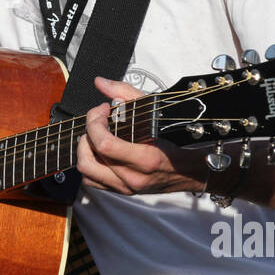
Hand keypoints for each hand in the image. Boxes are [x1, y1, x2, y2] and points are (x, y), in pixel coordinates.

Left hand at [76, 77, 199, 194]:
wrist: (188, 170)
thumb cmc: (174, 141)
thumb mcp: (154, 111)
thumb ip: (126, 94)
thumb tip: (101, 83)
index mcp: (145, 158)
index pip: (104, 145)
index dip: (94, 123)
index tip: (102, 111)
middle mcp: (133, 177)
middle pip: (88, 160)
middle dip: (86, 135)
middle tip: (97, 122)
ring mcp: (126, 187)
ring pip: (87, 172)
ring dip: (85, 151)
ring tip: (96, 137)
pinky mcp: (122, 191)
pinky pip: (92, 181)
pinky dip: (90, 164)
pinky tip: (99, 151)